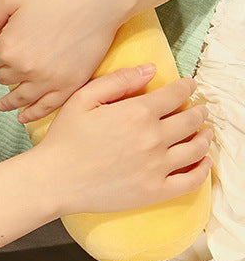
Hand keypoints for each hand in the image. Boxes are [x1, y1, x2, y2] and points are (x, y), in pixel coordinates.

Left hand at [0, 0, 126, 122]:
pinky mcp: (71, 84)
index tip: (4, 43)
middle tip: (6, 63)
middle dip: (2, 70)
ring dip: (9, 100)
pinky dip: (33, 114)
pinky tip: (25, 117)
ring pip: (20, 96)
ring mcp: (50, 80)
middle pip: (3, 77)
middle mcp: (27, 68)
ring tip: (3, 105)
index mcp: (9, 47)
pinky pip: (46, 107)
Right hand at [36, 65, 212, 216]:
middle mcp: (153, 138)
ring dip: (205, 137)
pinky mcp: (156, 190)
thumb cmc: (65, 138)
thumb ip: (117, 81)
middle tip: (200, 109)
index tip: (189, 85)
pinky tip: (203, 162)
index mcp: (137, 113)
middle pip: (190, 121)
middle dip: (198, 111)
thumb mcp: (82, 99)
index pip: (174, 95)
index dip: (185, 87)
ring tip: (206, 132)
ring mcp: (157, 166)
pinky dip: (203, 169)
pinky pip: (191, 180)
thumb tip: (149, 69)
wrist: (56, 179)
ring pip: (195, 148)